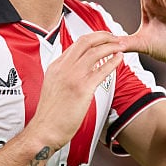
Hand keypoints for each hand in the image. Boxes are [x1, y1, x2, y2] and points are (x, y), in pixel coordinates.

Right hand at [30, 31, 122, 149]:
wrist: (44, 130)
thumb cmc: (50, 114)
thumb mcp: (52, 86)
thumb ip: (63, 75)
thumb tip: (78, 71)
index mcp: (56, 66)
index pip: (76, 44)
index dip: (94, 38)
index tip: (104, 39)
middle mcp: (63, 68)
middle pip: (86, 41)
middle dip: (104, 36)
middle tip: (115, 37)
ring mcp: (73, 77)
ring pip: (95, 52)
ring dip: (111, 46)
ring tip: (121, 46)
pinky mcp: (82, 89)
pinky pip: (102, 70)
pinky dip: (113, 61)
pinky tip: (120, 59)